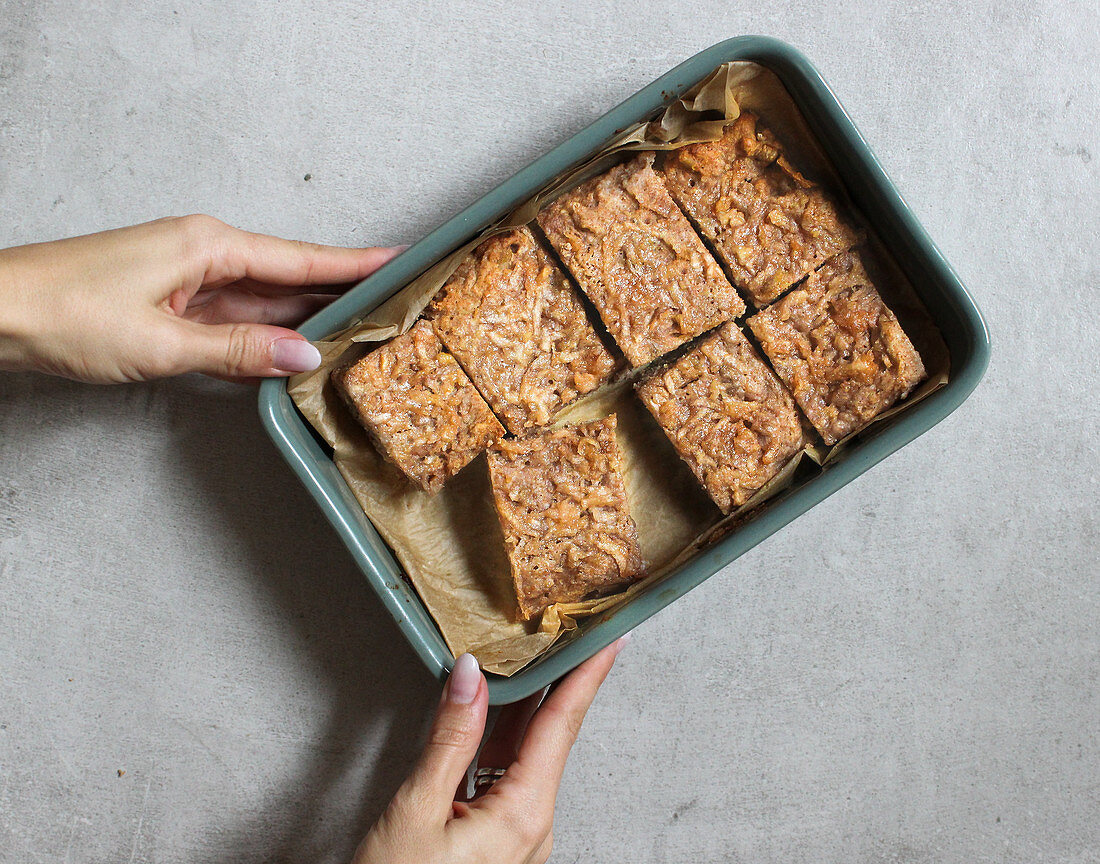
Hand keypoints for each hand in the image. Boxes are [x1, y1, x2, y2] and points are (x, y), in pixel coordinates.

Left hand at [0, 215, 401, 382]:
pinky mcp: (175, 307)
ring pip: (267, 302)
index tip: (401, 259)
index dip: (356, 263)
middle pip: (292, 277)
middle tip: (396, 302)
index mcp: (209, 246)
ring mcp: (190, 282)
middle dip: (343, 290)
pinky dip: (268, 337)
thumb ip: (239, 352)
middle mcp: (205, 257)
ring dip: (309, 318)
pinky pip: (238, 321)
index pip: (302, 257)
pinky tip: (295, 350)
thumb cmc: (64, 311)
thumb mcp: (162, 342)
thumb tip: (303, 356)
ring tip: (362, 329)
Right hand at [356, 639, 627, 863]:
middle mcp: (530, 826)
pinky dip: (495, 741)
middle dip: (556, 681)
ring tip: (526, 659)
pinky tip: (486, 714)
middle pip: (547, 736)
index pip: (561, 725)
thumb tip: (469, 676)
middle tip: (568, 632)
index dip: (587, 675)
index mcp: (523, 814)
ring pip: (522, 756)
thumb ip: (449, 738)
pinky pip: (502, 779)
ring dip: (522, 708)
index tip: (608, 638)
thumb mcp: (417, 810)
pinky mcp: (494, 844)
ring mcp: (514, 838)